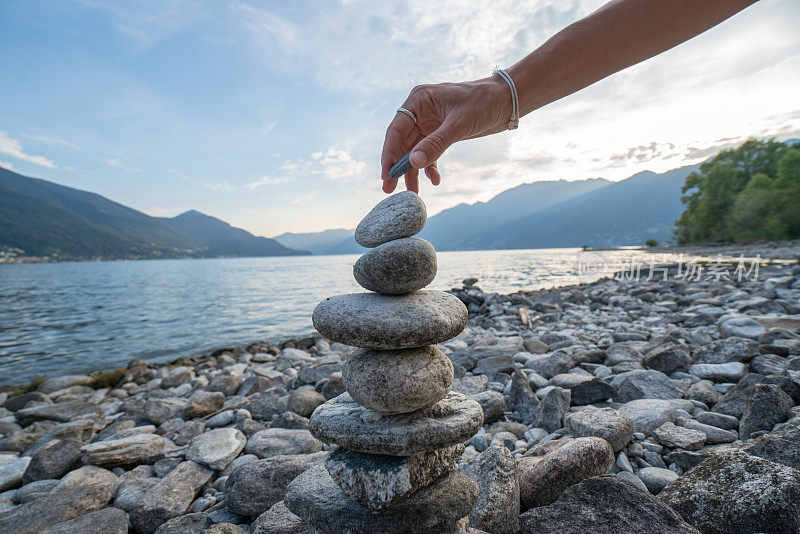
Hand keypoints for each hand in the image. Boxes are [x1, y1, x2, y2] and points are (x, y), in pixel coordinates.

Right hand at [380, 76, 511, 192]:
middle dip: (398, 167)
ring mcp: (429, 123)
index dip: (389, 154)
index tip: (386, 175)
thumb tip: (413, 163)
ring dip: (413, 172)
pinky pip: (429, 153)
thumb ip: (436, 144)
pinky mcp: (440, 133)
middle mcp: (420, 111)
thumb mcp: (460, 124)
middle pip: (402, 143)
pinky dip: (430, 167)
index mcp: (419, 100)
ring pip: (414, 151)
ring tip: (412, 193)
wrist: (507, 100)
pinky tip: (435, 180)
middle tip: (388, 189)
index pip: (396, 130)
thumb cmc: (484, 102)